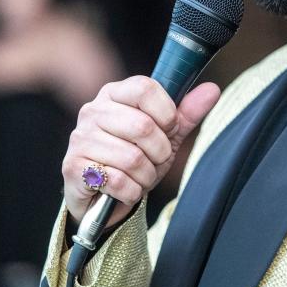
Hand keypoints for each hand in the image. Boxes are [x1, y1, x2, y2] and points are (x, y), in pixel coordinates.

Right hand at [62, 76, 220, 226]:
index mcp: (114, 94)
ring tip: (140, 175)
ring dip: (146, 175)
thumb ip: (186, 113)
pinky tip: (126, 189)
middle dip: (160, 152)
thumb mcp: (165, 135)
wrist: (105, 198)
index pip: (144, 88)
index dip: (166, 112)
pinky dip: (132, 191)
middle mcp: (92, 111)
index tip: (170, 128)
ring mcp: (80, 138)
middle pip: (143, 126)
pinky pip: (118, 181)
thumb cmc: (135, 159)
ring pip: (132, 158)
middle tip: (155, 159)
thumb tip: (212, 90)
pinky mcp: (73, 167)